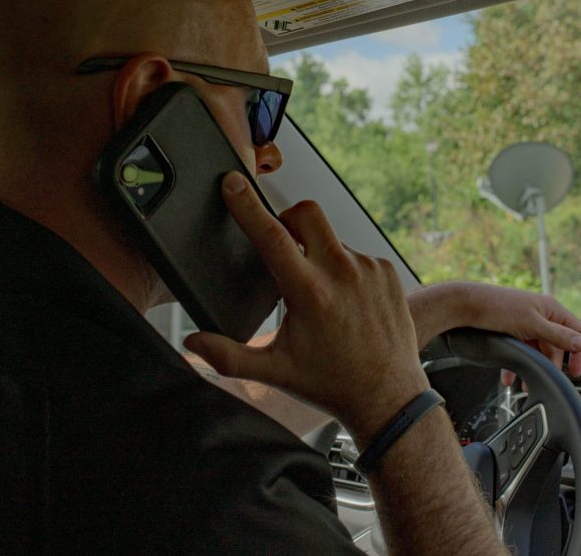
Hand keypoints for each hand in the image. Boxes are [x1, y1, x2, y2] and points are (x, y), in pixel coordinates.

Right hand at [182, 172, 427, 443]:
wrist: (388, 398)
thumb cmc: (329, 383)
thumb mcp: (274, 372)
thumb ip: (227, 356)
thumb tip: (192, 342)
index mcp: (309, 293)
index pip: (271, 237)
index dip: (248, 206)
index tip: (233, 182)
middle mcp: (342, 274)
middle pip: (306, 213)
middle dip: (287, 220)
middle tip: (282, 247)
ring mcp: (369, 270)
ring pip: (331, 237)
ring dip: (316, 253)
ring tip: (320, 296)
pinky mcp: (387, 272)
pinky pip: (355, 253)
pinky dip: (342, 268)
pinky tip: (343, 301)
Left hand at [410, 282, 580, 382]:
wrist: (464, 304)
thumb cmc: (496, 308)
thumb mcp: (531, 324)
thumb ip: (557, 335)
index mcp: (551, 308)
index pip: (578, 332)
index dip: (579, 353)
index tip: (574, 373)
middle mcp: (541, 313)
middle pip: (556, 344)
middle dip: (550, 364)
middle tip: (545, 379)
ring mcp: (525, 321)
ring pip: (536, 348)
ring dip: (533, 366)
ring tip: (523, 384)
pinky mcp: (511, 328)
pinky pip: (521, 348)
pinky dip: (517, 362)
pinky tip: (509, 376)